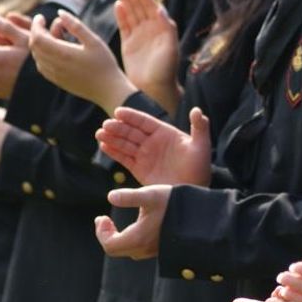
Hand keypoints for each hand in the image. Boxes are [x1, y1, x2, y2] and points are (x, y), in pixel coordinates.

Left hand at [29, 12, 134, 113]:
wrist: (108, 90)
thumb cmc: (104, 63)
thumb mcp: (93, 40)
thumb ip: (75, 25)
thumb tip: (60, 13)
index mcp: (63, 54)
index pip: (38, 37)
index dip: (36, 25)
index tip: (41, 17)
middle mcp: (55, 66)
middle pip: (34, 46)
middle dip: (38, 32)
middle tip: (51, 24)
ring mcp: (55, 75)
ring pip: (37, 56)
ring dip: (42, 43)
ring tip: (60, 36)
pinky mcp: (57, 81)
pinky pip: (42, 66)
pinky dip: (43, 54)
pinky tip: (57, 50)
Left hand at [94, 184, 171, 258]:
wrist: (200, 217)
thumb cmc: (173, 203)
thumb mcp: (150, 195)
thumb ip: (129, 196)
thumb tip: (110, 196)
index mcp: (138, 239)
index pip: (109, 245)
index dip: (101, 232)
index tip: (102, 217)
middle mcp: (144, 249)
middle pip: (115, 250)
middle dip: (106, 235)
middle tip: (104, 219)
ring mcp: (152, 251)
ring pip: (127, 250)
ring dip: (117, 237)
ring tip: (115, 221)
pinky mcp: (159, 248)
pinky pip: (138, 248)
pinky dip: (129, 238)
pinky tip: (135, 224)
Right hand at [96, 106, 211, 185]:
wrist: (193, 191)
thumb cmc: (200, 167)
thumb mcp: (202, 146)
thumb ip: (200, 127)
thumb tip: (197, 110)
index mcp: (165, 133)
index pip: (145, 121)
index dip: (132, 116)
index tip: (118, 112)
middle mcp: (153, 142)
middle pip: (132, 132)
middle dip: (118, 128)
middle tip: (105, 125)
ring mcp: (145, 155)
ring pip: (125, 144)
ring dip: (112, 138)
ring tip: (99, 134)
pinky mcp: (140, 170)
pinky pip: (124, 158)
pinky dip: (114, 152)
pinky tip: (103, 146)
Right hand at [115, 0, 180, 112]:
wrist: (155, 90)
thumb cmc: (166, 71)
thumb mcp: (170, 49)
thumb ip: (167, 28)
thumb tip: (159, 8)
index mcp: (161, 27)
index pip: (150, 4)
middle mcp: (151, 29)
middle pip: (140, 5)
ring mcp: (140, 36)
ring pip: (132, 12)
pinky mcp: (130, 44)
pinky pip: (125, 26)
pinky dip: (122, 15)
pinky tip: (118, 5)